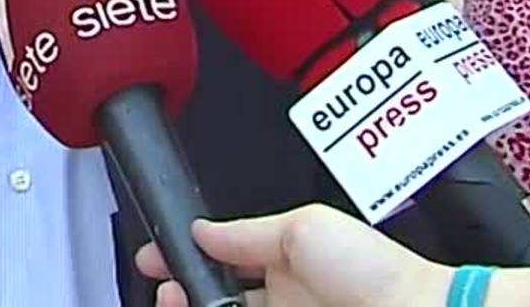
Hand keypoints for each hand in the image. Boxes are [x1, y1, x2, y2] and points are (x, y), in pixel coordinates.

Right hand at [135, 206, 447, 306]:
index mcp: (286, 259)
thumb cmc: (374, 272)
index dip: (186, 258)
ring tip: (174, 304)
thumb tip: (202, 229)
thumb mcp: (302, 229)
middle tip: (164, 292)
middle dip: (183, 292)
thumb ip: (246, 232)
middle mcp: (284, 296)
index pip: (223, 257)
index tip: (155, 258)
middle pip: (218, 296)